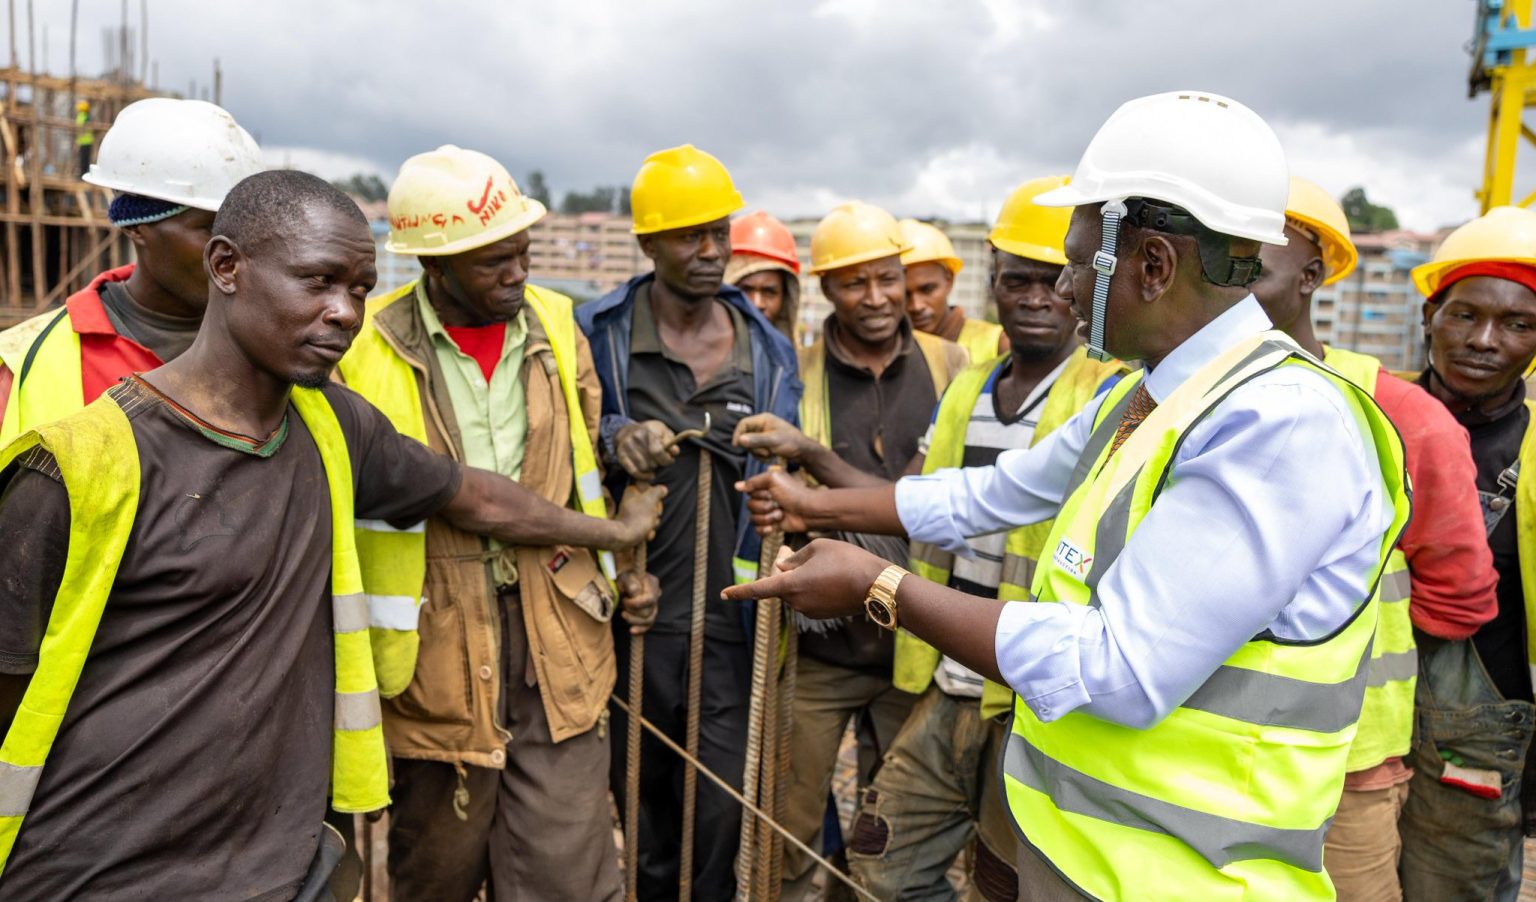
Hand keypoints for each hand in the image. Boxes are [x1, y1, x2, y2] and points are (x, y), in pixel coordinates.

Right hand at [614, 420, 677, 480]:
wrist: (628, 430)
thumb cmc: (650, 432)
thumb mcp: (664, 431)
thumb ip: (671, 441)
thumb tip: (674, 452)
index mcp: (649, 430)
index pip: (657, 451)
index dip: (666, 459)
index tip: (669, 460)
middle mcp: (636, 437)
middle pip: (651, 462)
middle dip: (659, 464)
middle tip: (659, 460)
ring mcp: (627, 446)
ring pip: (643, 468)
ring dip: (651, 469)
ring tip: (652, 463)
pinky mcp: (621, 455)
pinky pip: (633, 472)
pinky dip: (643, 476)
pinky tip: (648, 475)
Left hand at [615, 482, 665, 546]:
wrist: (625, 539)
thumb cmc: (638, 517)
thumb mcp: (650, 500)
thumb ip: (658, 491)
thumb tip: (663, 489)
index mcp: (632, 491)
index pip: (651, 491)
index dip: (657, 499)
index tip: (655, 505)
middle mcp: (630, 502)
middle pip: (652, 505)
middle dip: (655, 514)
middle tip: (652, 517)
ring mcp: (631, 515)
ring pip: (651, 517)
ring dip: (653, 524)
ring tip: (648, 528)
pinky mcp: (632, 527)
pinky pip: (646, 527)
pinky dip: (648, 532)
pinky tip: (646, 535)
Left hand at [617, 569, 660, 634]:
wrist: (622, 583)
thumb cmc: (623, 578)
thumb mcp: (625, 577)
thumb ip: (630, 582)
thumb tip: (635, 592)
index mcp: (653, 584)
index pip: (650, 599)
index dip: (637, 604)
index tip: (625, 600)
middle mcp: (656, 595)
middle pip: (650, 612)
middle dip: (633, 611)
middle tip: (623, 603)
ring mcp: (654, 606)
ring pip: (649, 620)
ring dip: (634, 620)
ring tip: (623, 614)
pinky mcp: (649, 614)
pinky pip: (648, 625)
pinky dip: (640, 629)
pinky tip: (632, 630)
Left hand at [721, 538, 886, 619]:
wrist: (875, 585)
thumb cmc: (846, 560)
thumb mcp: (817, 547)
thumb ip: (794, 557)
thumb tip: (782, 567)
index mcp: (790, 585)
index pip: (758, 589)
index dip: (739, 590)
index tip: (723, 594)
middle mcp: (796, 601)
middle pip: (779, 584)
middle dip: (783, 570)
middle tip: (796, 551)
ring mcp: (809, 610)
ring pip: (795, 590)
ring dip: (800, 578)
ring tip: (826, 565)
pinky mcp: (821, 614)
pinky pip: (808, 597)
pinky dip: (812, 587)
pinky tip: (832, 577)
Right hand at [734, 413, 818, 462]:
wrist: (803, 451)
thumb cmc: (790, 442)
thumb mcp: (773, 441)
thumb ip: (756, 440)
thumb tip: (740, 440)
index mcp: (763, 419)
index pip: (743, 424)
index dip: (738, 434)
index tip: (737, 446)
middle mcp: (762, 425)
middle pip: (745, 436)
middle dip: (753, 447)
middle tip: (764, 452)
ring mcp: (764, 434)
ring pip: (750, 445)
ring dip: (758, 453)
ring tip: (770, 455)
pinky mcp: (766, 443)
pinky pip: (756, 450)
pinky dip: (761, 456)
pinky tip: (771, 457)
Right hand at [736, 469, 810, 534]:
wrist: (808, 511)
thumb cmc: (794, 493)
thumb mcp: (774, 479)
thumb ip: (754, 481)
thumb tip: (736, 486)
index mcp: (765, 487)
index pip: (749, 492)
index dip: (759, 494)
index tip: (771, 493)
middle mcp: (765, 500)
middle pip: (750, 506)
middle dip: (764, 507)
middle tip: (778, 504)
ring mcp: (768, 514)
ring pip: (753, 519)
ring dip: (768, 518)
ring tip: (781, 515)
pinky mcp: (772, 526)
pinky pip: (757, 530)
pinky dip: (765, 529)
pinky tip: (774, 527)